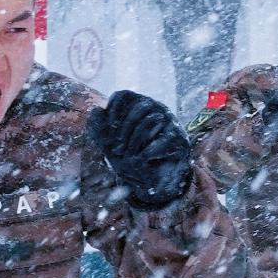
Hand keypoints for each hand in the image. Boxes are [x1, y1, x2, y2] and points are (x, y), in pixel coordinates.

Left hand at [90, 90, 194, 208]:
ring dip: (135, 142)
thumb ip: (98, 127)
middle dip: (124, 130)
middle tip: (117, 149)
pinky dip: (148, 152)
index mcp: (137, 106)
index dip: (114, 110)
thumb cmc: (128, 157)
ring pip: (152, 121)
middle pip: (140, 107)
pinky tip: (142, 159)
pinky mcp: (180, 140)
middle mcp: (156, 109)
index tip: (109, 128)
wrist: (150, 181)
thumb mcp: (108, 144)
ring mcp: (170, 123)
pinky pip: (163, 139)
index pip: (124, 96)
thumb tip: (97, 110)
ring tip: (128, 156)